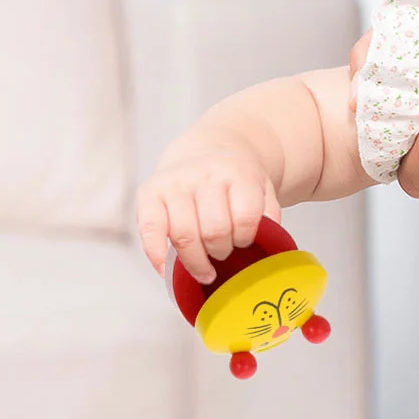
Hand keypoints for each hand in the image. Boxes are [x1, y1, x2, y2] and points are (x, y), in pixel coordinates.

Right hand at [136, 150, 280, 283]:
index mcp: (239, 173)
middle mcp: (205, 174)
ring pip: (184, 235)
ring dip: (196, 260)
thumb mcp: (263, 191)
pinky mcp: (149, 192)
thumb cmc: (236, 181)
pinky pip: (149, 229)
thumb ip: (268, 218)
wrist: (208, 149)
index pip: (245, 217)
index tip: (245, 243)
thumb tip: (263, 253)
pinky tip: (166, 269)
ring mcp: (175, 182)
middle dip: (222, 252)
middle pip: (214, 230)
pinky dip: (157, 254)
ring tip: (204, 267)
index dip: (246, 238)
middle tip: (224, 254)